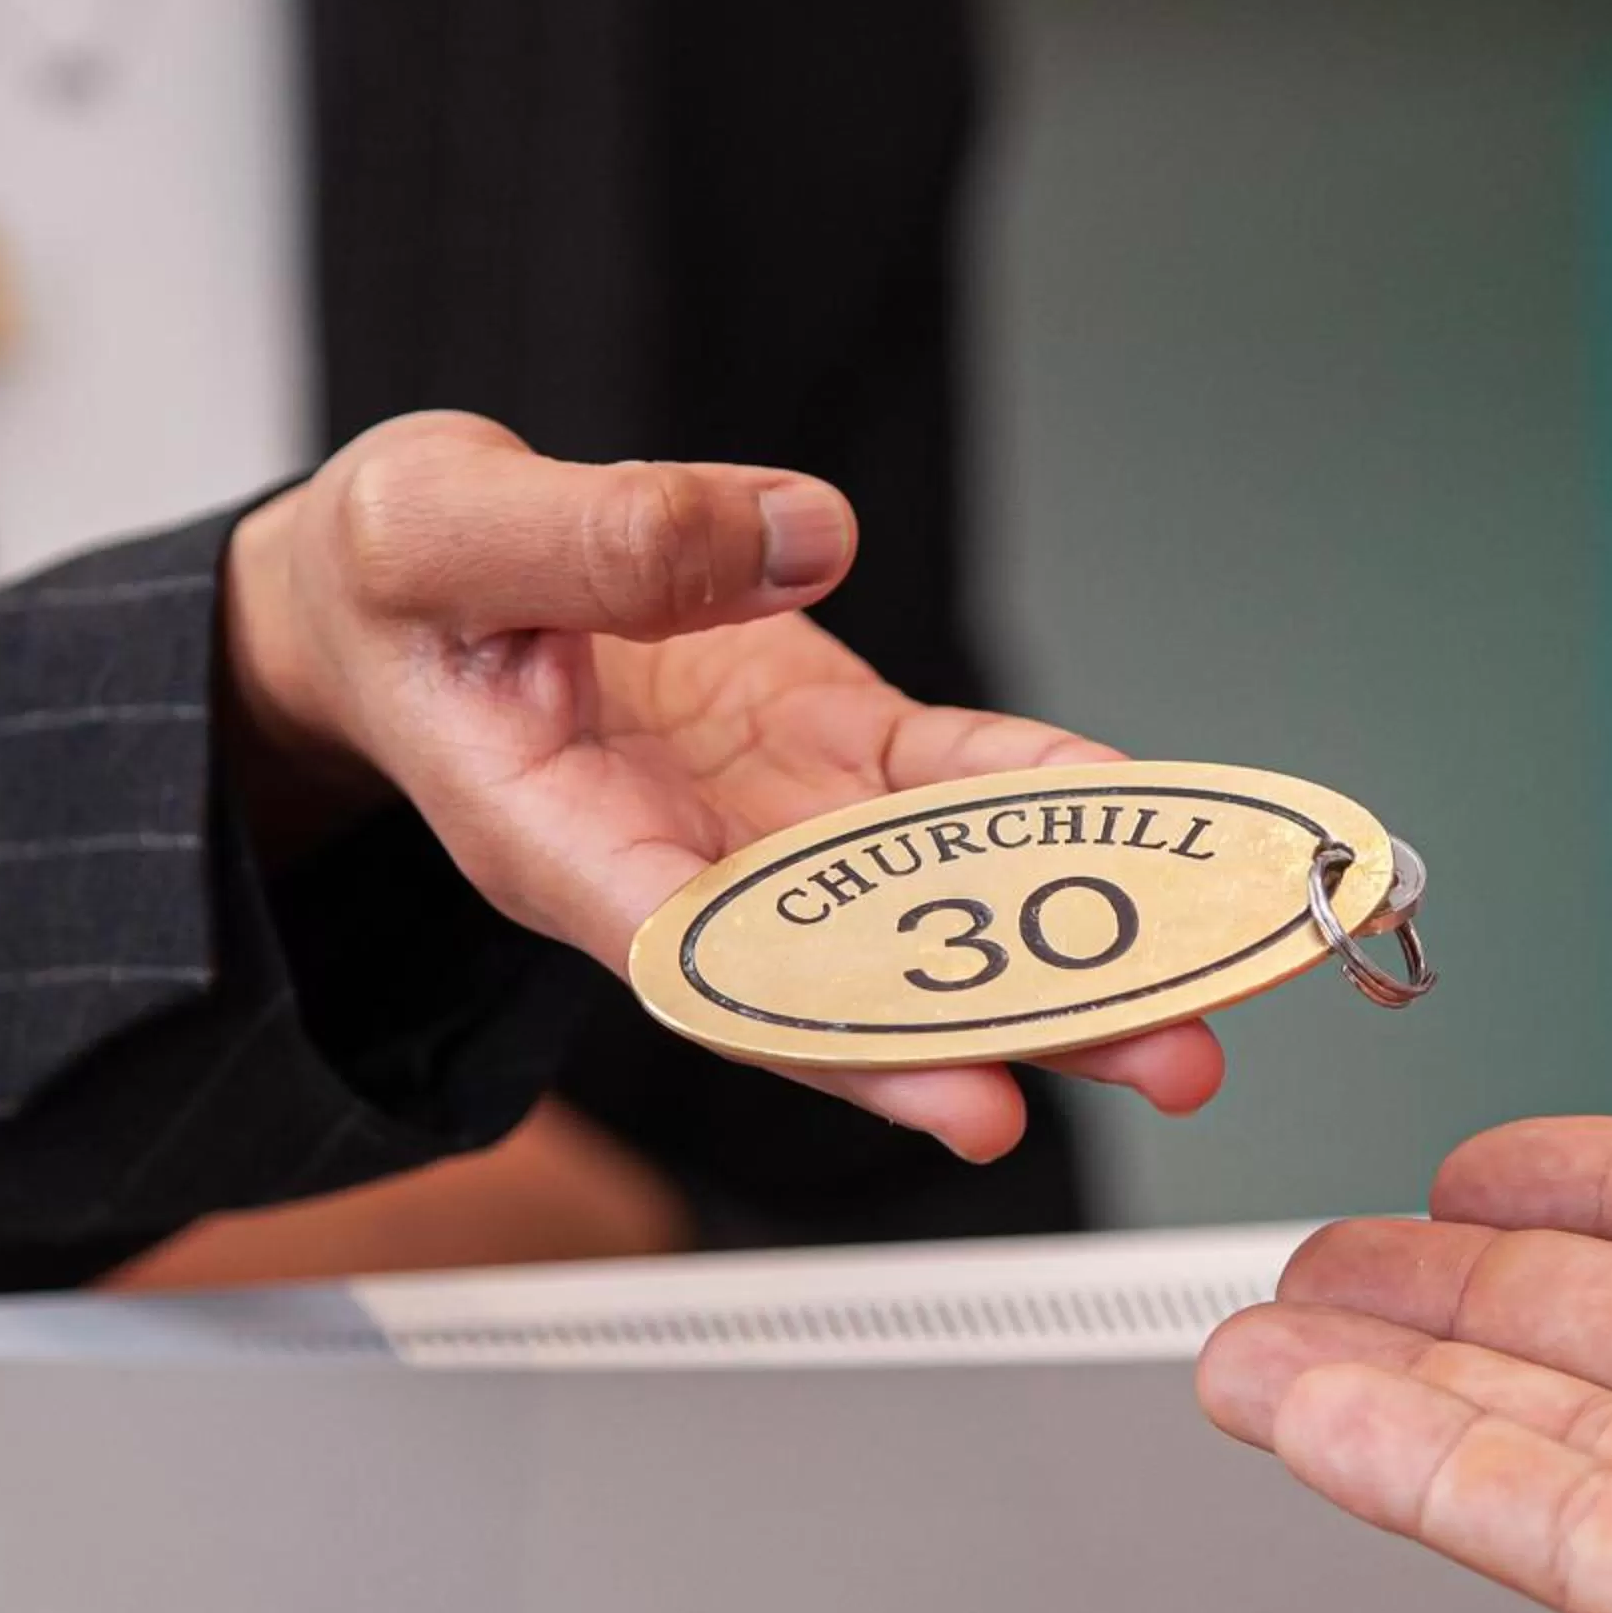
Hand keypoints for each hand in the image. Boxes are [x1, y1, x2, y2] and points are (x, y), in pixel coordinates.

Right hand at [224, 414, 1224, 1161]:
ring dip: (1070, 940)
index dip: (846, 1036)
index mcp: (556, 843)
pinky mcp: (819, 747)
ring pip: (933, 897)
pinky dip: (1047, 799)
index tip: (971, 1087)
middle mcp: (680, 861)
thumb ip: (607, 534)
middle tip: (1173, 1053)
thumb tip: (802, 533)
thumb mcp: (444, 525)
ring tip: (1214, 981)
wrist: (406, 584)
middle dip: (1023, 1019)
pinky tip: (1147, 814)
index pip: (712, 968)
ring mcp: (763, 814)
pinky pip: (950, 784)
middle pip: (864, 971)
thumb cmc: (397, 581)